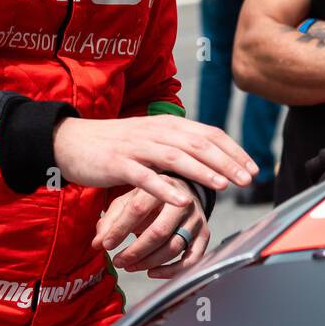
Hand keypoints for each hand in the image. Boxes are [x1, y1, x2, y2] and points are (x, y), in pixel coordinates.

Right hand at [54, 114, 256, 208]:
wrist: (72, 141)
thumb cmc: (116, 145)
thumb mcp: (152, 140)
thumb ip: (178, 146)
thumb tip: (211, 157)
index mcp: (168, 124)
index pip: (209, 133)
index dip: (233, 150)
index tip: (253, 167)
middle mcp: (156, 131)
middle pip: (198, 144)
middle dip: (226, 162)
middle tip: (247, 179)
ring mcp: (137, 147)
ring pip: (175, 157)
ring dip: (202, 171)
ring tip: (223, 186)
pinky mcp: (118, 163)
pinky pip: (144, 177)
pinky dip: (164, 188)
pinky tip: (179, 200)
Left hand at [94, 181, 208, 278]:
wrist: (182, 192)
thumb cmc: (149, 199)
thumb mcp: (127, 201)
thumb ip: (111, 220)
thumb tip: (97, 244)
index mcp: (161, 186)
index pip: (138, 208)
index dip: (120, 230)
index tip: (105, 246)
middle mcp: (183, 201)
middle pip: (159, 232)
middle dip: (136, 251)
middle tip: (119, 261)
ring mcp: (196, 218)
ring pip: (174, 247)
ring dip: (148, 262)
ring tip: (130, 266)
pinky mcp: (204, 234)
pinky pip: (191, 259)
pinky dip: (171, 271)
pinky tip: (152, 272)